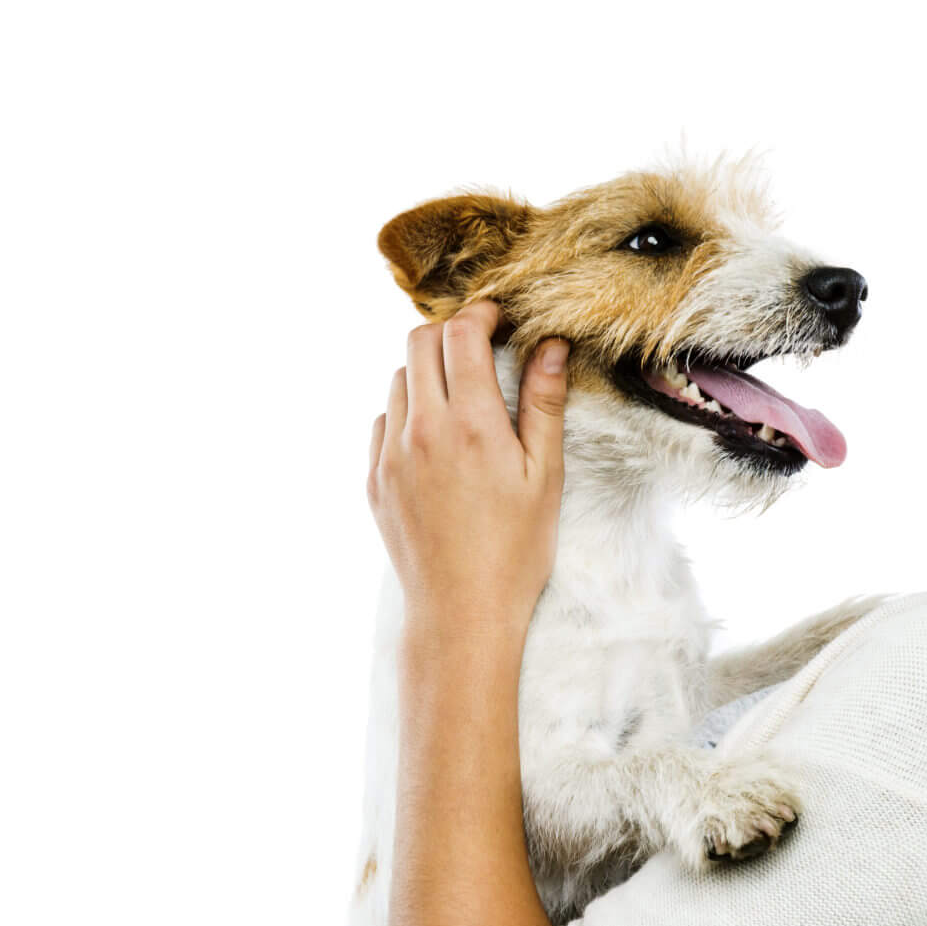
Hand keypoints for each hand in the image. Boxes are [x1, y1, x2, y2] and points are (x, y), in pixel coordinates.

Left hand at [366, 299, 570, 639]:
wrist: (462, 612)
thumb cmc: (516, 549)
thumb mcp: (545, 476)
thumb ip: (543, 404)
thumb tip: (551, 345)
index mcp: (472, 426)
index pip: (462, 335)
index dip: (481, 313)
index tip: (500, 317)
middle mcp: (422, 431)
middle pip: (419, 342)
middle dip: (451, 332)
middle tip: (482, 346)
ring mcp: (390, 455)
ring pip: (399, 379)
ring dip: (428, 371)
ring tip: (463, 396)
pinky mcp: (375, 479)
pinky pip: (385, 421)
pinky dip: (409, 412)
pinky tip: (439, 439)